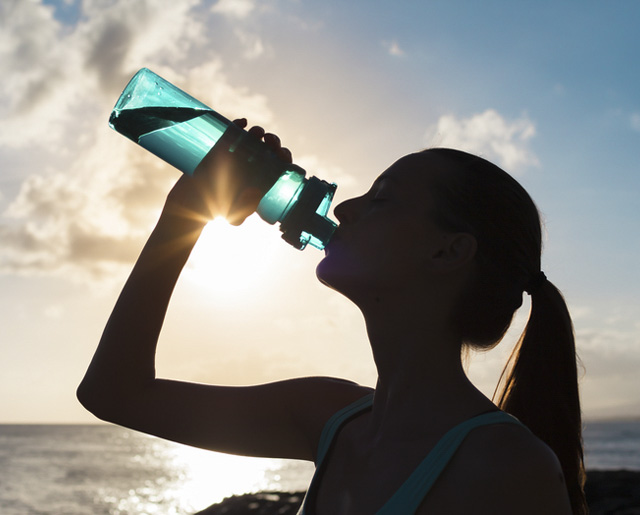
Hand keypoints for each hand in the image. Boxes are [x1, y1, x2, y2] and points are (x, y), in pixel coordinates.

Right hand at [163, 119, 292, 225]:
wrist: (193, 202)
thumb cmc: (217, 210)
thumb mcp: (234, 215)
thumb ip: (245, 209)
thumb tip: (255, 193)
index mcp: (261, 178)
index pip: (280, 164)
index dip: (284, 157)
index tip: (281, 155)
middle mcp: (252, 165)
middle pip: (269, 148)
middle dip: (274, 142)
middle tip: (270, 142)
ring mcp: (237, 154)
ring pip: (253, 138)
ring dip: (259, 132)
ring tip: (257, 133)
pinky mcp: (221, 147)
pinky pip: (232, 131)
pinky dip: (238, 124)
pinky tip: (243, 122)